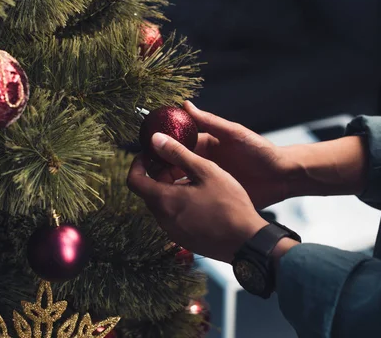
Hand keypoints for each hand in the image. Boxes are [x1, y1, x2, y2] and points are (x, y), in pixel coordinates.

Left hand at [127, 132, 268, 262]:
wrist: (247, 241)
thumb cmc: (229, 204)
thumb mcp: (205, 171)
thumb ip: (178, 153)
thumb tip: (156, 139)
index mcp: (164, 201)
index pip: (134, 180)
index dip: (138, 164)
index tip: (151, 154)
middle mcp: (163, 219)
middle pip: (149, 191)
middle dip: (159, 174)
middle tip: (179, 163)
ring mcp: (173, 232)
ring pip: (162, 204)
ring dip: (171, 189)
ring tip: (194, 179)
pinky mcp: (184, 239)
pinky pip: (174, 216)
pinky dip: (180, 203)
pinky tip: (201, 197)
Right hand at [149, 101, 293, 208]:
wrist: (282, 177)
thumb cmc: (261, 151)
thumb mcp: (234, 134)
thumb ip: (210, 122)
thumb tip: (185, 105)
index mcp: (206, 145)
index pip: (177, 145)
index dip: (162, 148)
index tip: (146, 152)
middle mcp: (204, 162)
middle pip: (174, 165)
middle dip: (160, 170)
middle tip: (146, 177)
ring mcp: (209, 180)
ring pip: (180, 183)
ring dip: (168, 187)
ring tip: (154, 193)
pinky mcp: (216, 196)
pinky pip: (194, 199)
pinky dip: (181, 201)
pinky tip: (172, 206)